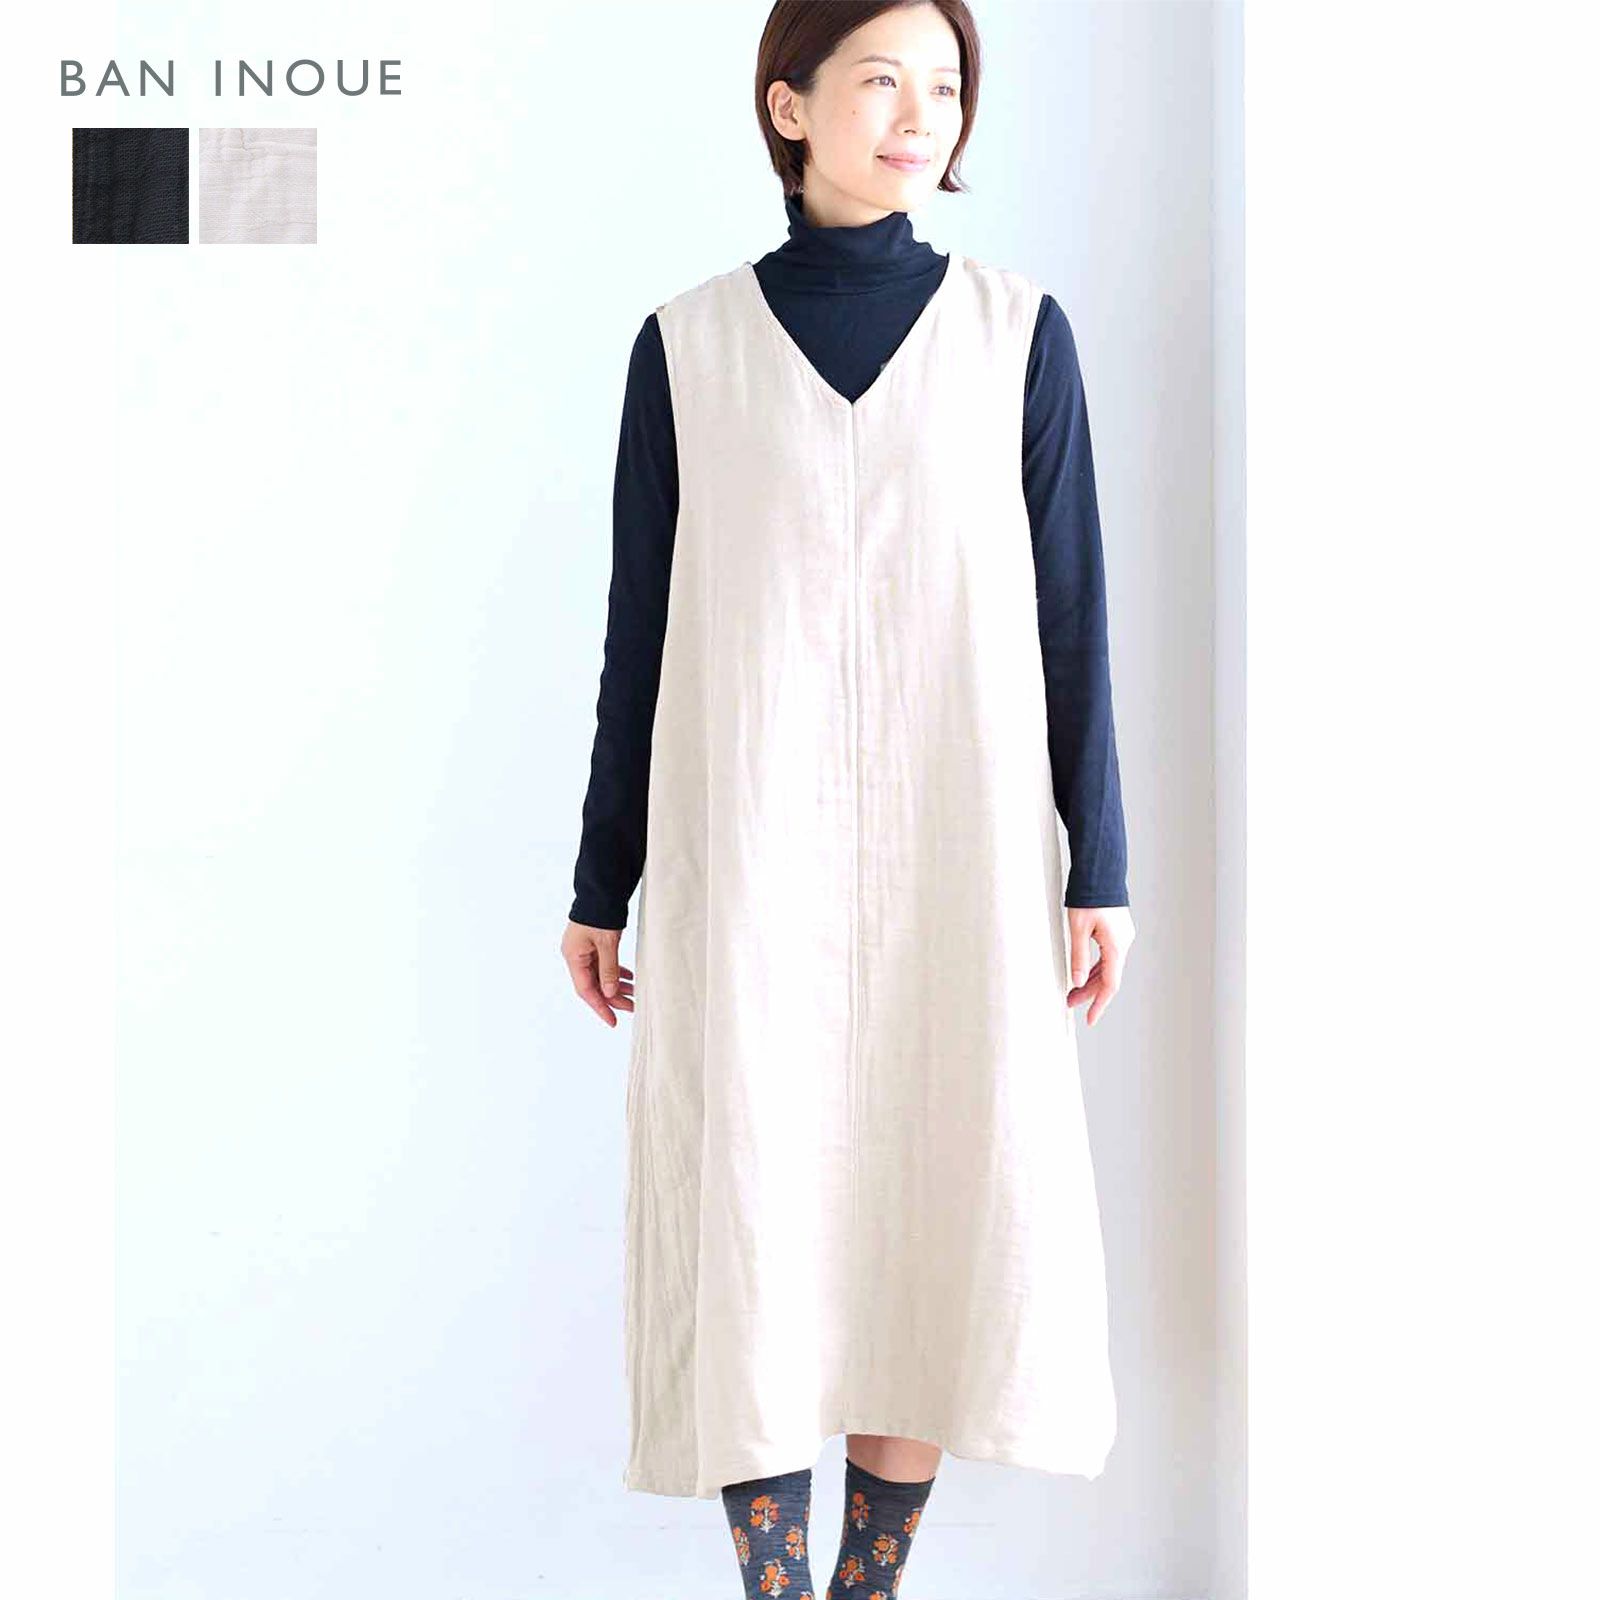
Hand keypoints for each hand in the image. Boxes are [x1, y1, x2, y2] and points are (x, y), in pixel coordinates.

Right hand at [562, 920, 633, 1027]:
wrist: (602, 889)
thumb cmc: (600, 913)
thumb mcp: (607, 943)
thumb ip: (608, 969)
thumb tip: (611, 993)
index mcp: (573, 956)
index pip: (586, 990)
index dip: (600, 1007)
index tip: (613, 1021)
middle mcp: (576, 955)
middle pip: (594, 985)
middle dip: (613, 998)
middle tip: (632, 1008)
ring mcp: (584, 950)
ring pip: (600, 975)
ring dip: (616, 985)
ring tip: (634, 993)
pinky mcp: (594, 944)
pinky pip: (604, 964)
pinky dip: (616, 972)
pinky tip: (629, 977)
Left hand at [1066, 905, 1133, 1026]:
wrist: (1101, 872)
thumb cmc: (1088, 898)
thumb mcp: (1077, 929)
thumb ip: (1077, 957)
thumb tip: (1075, 982)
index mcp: (1116, 947)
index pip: (1109, 985)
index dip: (1099, 1004)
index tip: (1090, 1020)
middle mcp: (1123, 944)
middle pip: (1108, 977)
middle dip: (1089, 993)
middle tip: (1069, 1002)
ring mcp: (1122, 937)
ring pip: (1108, 967)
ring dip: (1091, 980)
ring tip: (1072, 991)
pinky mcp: (1117, 931)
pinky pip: (1108, 956)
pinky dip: (1095, 967)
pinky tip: (1082, 972)